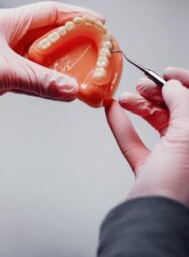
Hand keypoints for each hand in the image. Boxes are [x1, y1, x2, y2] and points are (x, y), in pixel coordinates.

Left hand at [0, 2, 104, 129]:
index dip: (75, 16)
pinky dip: (45, 84)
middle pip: (47, 37)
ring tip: (82, 72)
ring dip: (60, 67)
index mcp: (4, 23)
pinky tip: (60, 89)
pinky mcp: (1, 77)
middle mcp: (6, 38)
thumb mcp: (0, 72)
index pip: (48, 13)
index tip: (97, 22)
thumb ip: (38, 81)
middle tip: (94, 51)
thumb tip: (70, 89)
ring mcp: (5, 58)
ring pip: (40, 60)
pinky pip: (30, 78)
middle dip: (72, 43)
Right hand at [105, 67, 188, 206]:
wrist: (152, 220)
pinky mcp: (151, 167)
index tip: (166, 74)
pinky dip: (122, 126)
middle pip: (177, 110)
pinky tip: (113, 111)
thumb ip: (182, 104)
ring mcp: (172, 158)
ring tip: (125, 98)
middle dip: (157, 94)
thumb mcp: (187, 136)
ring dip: (138, 108)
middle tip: (141, 86)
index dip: (184, 83)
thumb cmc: (178, 188)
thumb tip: (173, 86)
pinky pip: (135, 141)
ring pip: (156, 124)